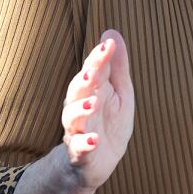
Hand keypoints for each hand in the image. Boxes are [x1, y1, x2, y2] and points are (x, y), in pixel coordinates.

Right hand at [61, 30, 134, 189]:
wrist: (96, 161)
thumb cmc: (108, 121)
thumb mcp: (119, 91)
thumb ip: (116, 65)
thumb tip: (111, 32)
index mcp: (91, 90)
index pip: (93, 70)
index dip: (98, 58)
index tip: (107, 45)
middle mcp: (80, 107)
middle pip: (77, 90)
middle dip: (84, 81)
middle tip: (92, 72)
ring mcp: (78, 130)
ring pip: (73, 117)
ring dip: (81, 110)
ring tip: (93, 104)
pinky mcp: (80, 152)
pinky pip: (78, 148)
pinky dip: (84, 144)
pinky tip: (93, 140)